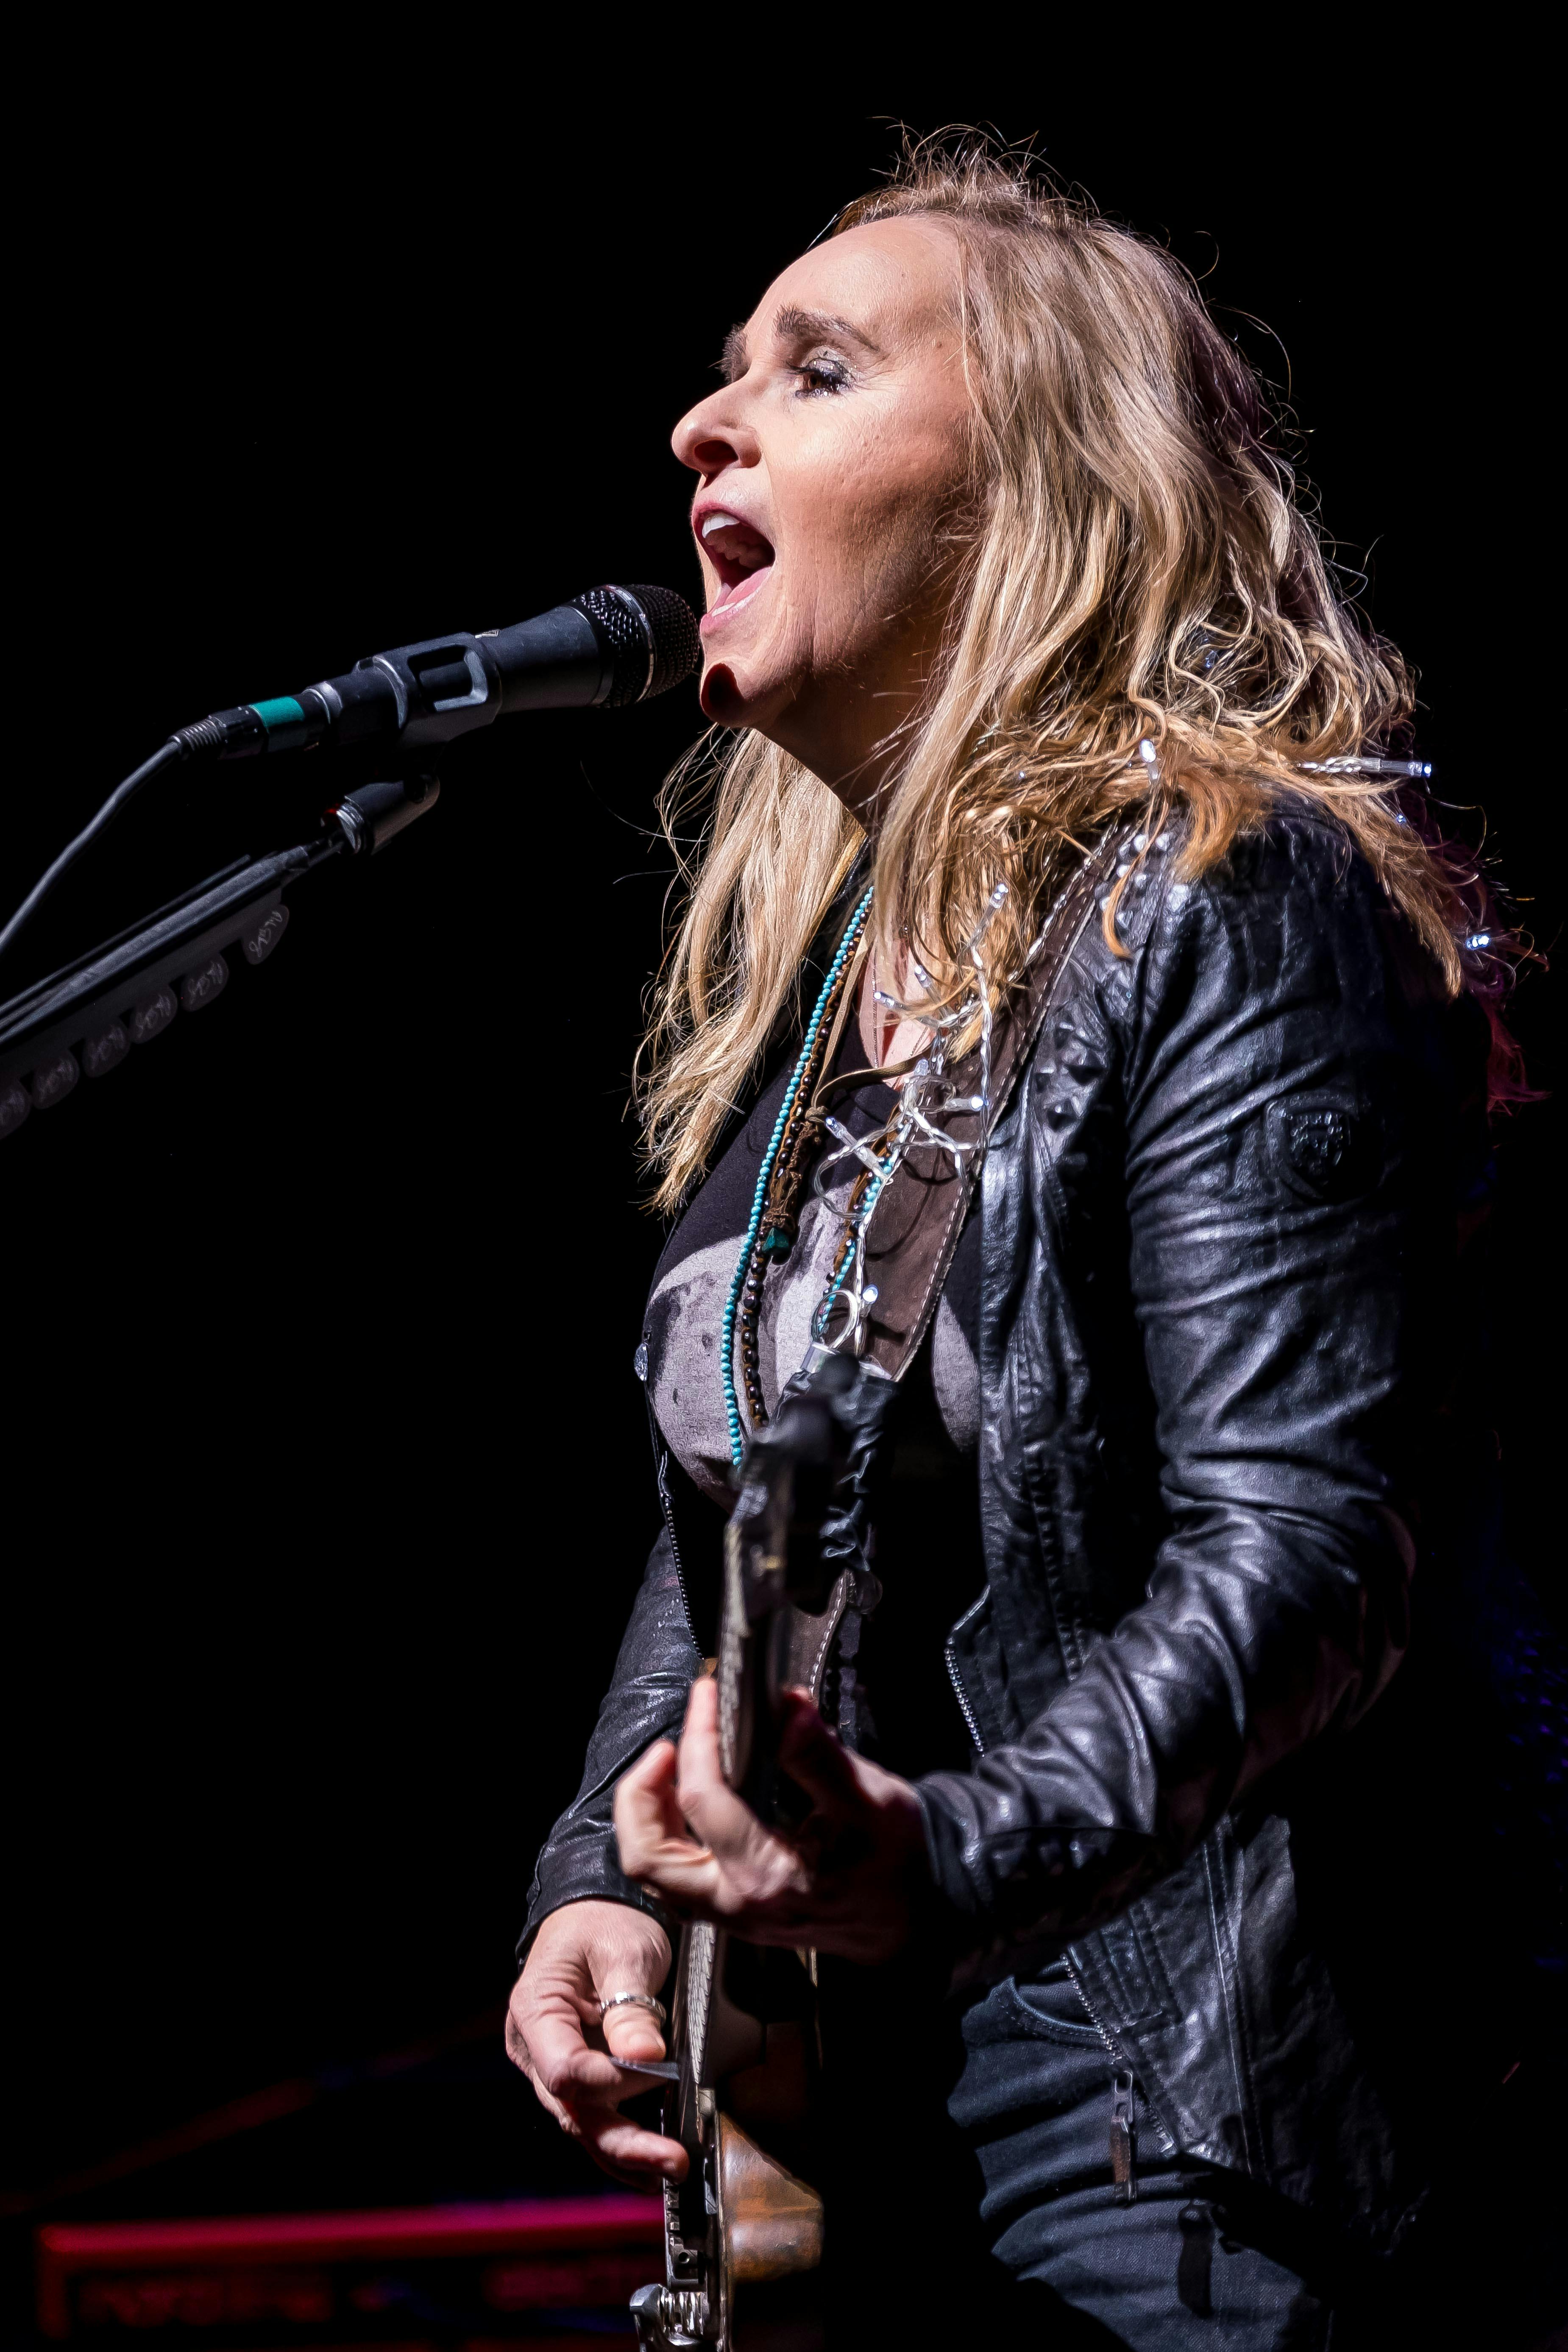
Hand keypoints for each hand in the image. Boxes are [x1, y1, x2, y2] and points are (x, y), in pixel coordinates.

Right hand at [506, 1899, 684, 2185]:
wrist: (596, 1911)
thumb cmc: (605, 1922)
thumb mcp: (623, 1949)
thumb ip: (630, 2004)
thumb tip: (646, 2058)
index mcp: (535, 2012)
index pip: (565, 2070)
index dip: (611, 2081)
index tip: (658, 2069)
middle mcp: (535, 2050)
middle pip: (573, 2110)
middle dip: (624, 2141)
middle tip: (672, 2160)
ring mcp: (551, 2069)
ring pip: (584, 2124)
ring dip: (627, 2151)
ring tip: (670, 2171)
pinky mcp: (576, 2078)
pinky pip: (594, 2117)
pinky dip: (623, 2141)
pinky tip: (650, 2167)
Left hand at [614, 1677, 927, 1963]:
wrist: (906, 1917)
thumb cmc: (894, 1861)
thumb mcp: (874, 1802)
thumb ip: (822, 1757)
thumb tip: (788, 1708)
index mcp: (767, 1875)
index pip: (702, 1800)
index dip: (699, 1736)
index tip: (708, 1694)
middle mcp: (736, 1902)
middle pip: (647, 1855)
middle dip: (640, 1791)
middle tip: (669, 1745)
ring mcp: (728, 1912)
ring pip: (652, 1871)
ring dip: (645, 1815)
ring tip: (670, 1766)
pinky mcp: (728, 1910)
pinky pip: (672, 1878)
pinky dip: (663, 1835)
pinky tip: (683, 1801)